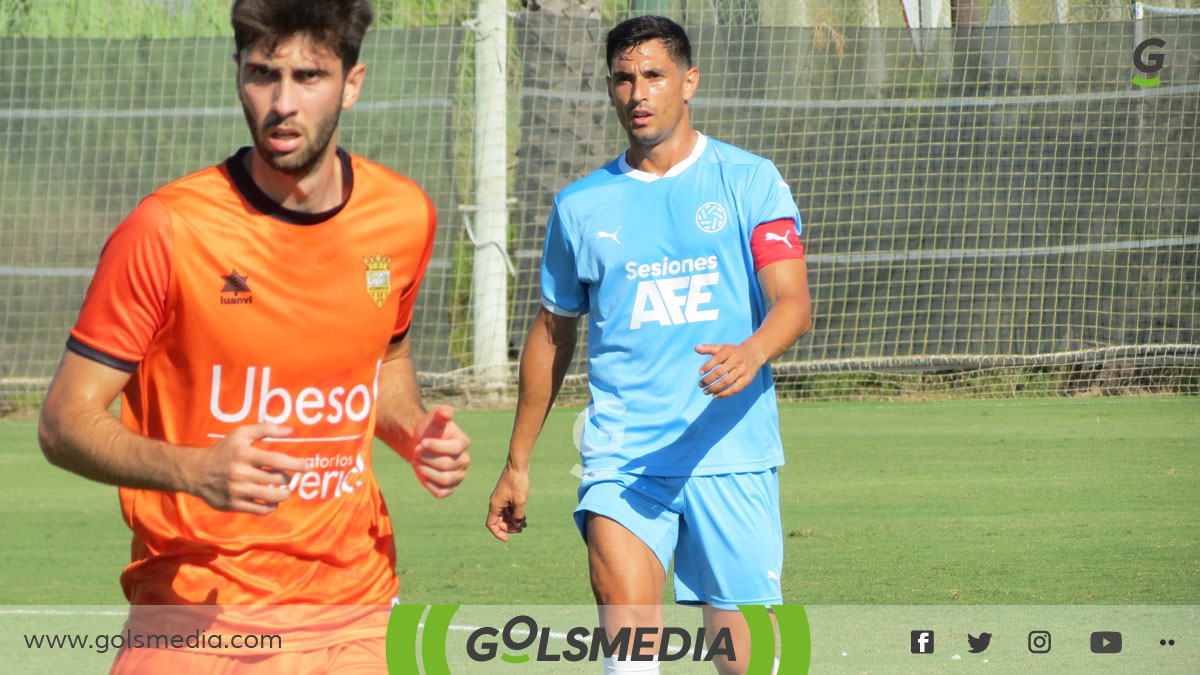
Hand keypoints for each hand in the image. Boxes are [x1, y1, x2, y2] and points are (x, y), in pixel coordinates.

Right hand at [186, 423, 306, 513]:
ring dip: (284, 494)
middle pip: (277, 479)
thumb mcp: (241, 434)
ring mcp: (236, 491)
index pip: (277, 460)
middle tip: (288, 478)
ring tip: (284, 490)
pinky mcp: (233, 505)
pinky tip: (272, 501)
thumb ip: (266, 429)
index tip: (307, 467)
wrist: (196, 472)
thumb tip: (291, 430)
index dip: (296, 464)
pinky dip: (271, 506)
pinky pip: (260, 510)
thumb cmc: (224, 451)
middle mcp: (240, 473)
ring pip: (271, 496)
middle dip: (288, 479)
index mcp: (244, 454)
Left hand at [410, 406, 470, 497]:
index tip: (422, 442)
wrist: (422, 444)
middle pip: (447, 465)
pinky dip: (429, 484)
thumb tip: (447, 412)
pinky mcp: (450, 487)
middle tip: (416, 451)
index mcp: (464, 443)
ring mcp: (459, 475)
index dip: (437, 447)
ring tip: (416, 461)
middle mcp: (464, 460)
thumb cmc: (429, 430)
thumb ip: (440, 414)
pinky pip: (441, 492)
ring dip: (426, 471)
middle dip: (427, 458)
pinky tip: (422, 473)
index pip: (455, 449)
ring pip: (444, 479)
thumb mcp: (433, 419)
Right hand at [486, 463, 529, 541]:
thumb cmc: (517, 482)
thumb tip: (518, 525)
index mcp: (495, 505)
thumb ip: (518, 516)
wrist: (518, 465)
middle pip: (499, 521)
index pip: (491, 524)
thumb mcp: (520, 502)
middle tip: (522, 529)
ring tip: (525, 524)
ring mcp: (501, 498)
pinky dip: (515, 513)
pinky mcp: (506, 494)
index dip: (498, 533)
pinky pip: (508, 508)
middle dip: (509, 526)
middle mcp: (495, 502)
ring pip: (504, 515)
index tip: (507, 539)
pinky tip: (524, 516)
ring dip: (513, 520)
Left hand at [695, 342, 765, 397]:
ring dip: (714, 388)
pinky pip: (735, 389)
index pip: (716, 359)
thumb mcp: (722, 348)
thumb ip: (708, 348)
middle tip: (700, 385)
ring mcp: (742, 370)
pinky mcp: (747, 379)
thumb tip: (696, 348)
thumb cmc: (733, 352)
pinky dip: (724, 394)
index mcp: (729, 352)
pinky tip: (715, 395)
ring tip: (706, 391)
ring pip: (727, 382)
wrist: (754, 354)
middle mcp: (736, 361)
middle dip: (708, 380)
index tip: (700, 373)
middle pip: (720, 372)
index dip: (707, 367)